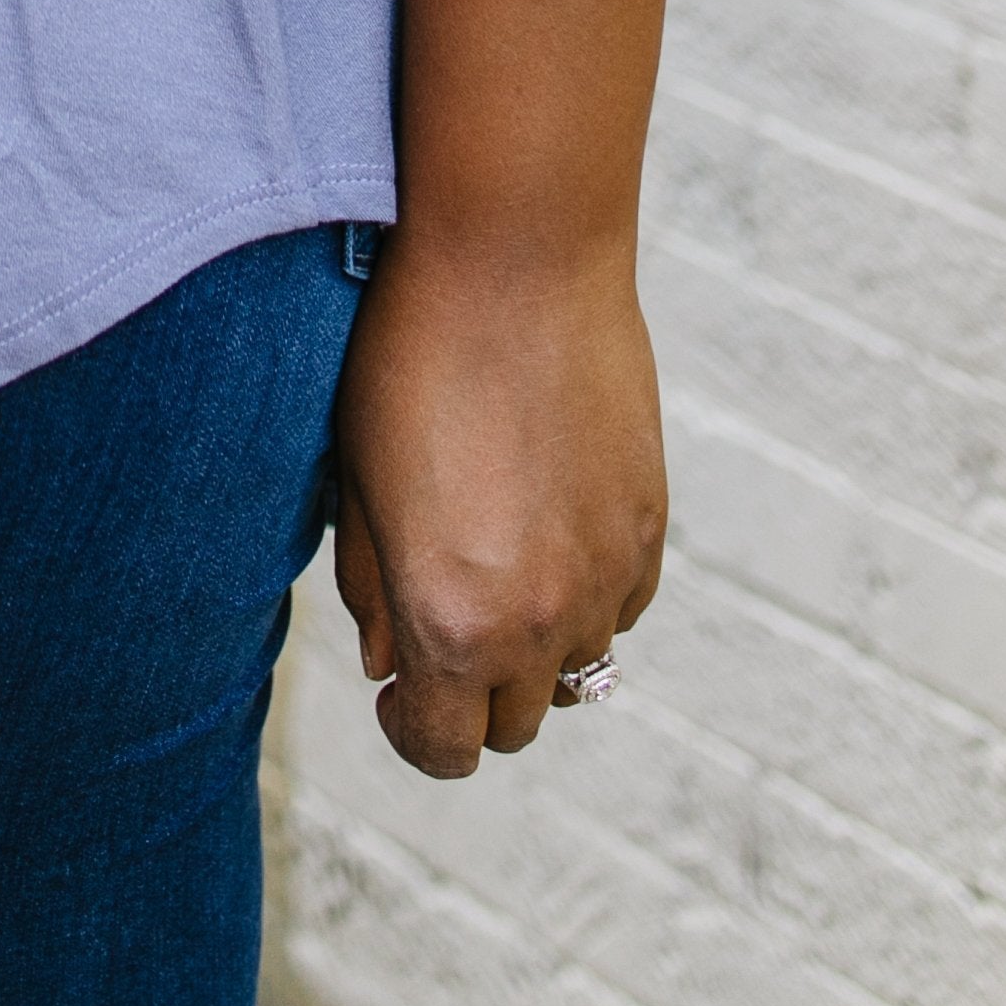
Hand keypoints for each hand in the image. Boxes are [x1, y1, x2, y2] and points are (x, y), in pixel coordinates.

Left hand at [329, 231, 665, 775]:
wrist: (515, 256)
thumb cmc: (408, 353)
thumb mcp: (356, 477)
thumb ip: (370, 587)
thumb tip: (385, 664)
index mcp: (452, 623)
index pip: (443, 749)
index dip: (412, 730)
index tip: (395, 689)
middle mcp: (541, 621)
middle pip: (515, 723)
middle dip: (471, 694)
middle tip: (439, 625)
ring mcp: (607, 578)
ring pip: (578, 672)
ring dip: (536, 649)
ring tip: (495, 570)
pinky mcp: (649, 527)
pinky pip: (620, 607)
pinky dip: (586, 597)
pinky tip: (545, 527)